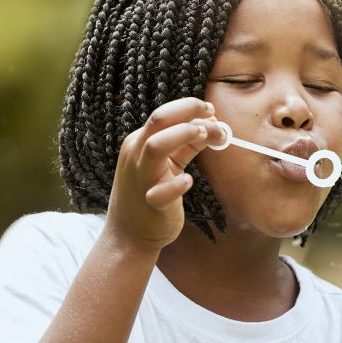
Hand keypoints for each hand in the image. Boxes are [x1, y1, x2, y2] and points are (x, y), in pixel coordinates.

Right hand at [105, 98, 222, 252]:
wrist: (129, 234)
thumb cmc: (151, 193)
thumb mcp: (166, 164)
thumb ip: (186, 145)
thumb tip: (211, 124)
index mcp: (139, 143)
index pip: (163, 115)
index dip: (189, 107)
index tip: (211, 110)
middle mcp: (137, 156)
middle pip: (158, 120)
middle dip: (187, 111)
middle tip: (212, 115)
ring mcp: (142, 178)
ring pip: (155, 146)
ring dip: (182, 135)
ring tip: (205, 135)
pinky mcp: (151, 203)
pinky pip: (161, 191)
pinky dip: (177, 184)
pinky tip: (188, 181)